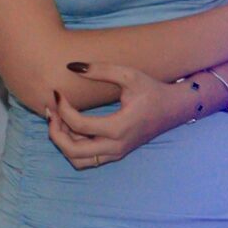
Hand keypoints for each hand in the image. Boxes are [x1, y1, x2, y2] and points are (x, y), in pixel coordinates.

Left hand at [44, 64, 187, 169]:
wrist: (174, 108)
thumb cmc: (152, 90)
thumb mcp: (129, 75)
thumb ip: (100, 70)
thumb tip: (71, 66)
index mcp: (118, 127)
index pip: (78, 124)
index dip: (62, 108)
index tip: (57, 93)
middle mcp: (115, 145)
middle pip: (72, 150)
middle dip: (55, 132)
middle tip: (53, 112)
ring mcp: (116, 153)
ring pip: (77, 160)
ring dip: (63, 143)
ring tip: (61, 122)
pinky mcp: (115, 154)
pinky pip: (86, 160)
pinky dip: (74, 148)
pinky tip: (74, 129)